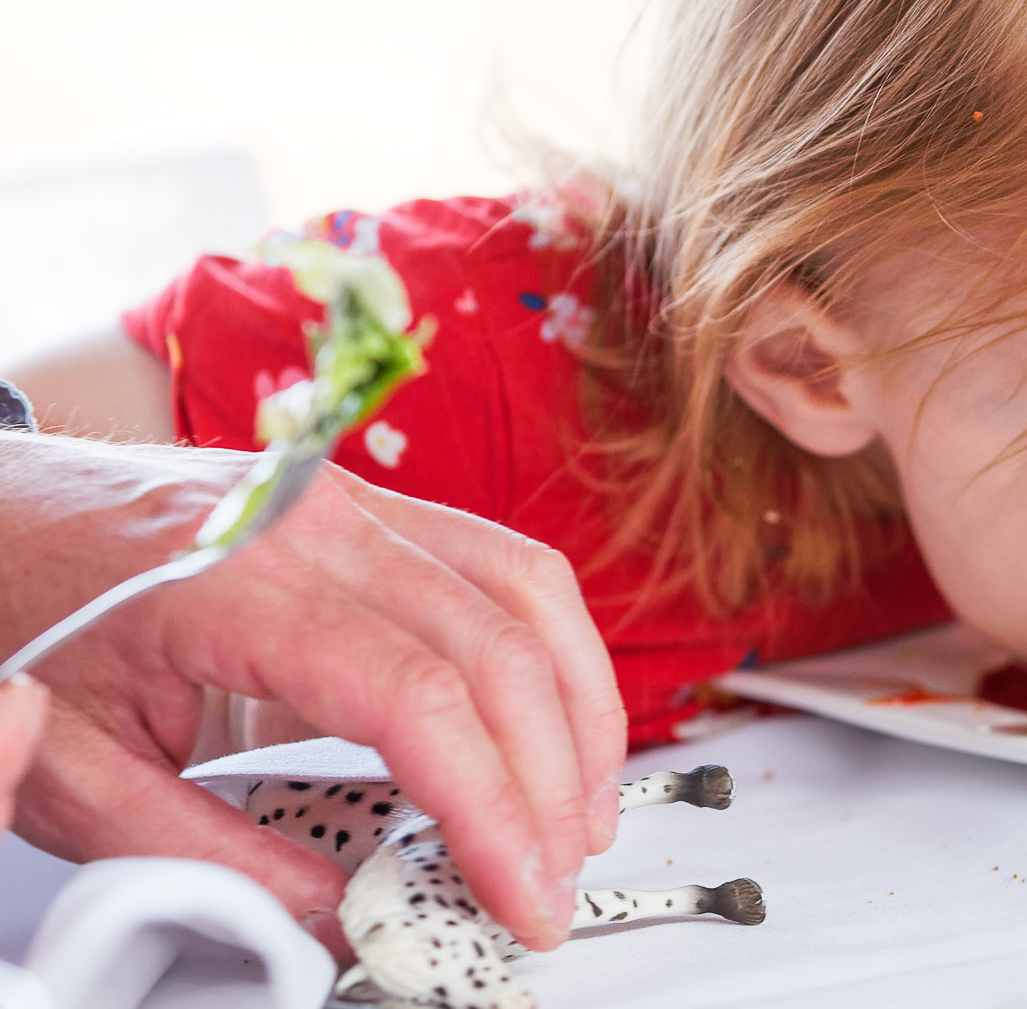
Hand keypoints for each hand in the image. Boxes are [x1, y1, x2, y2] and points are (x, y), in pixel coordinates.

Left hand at [0, 432, 626, 953]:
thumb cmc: (21, 614)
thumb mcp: (74, 771)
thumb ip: (205, 857)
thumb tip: (335, 914)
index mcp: (239, 581)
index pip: (420, 696)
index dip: (490, 807)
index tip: (518, 894)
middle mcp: (319, 522)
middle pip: (498, 646)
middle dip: (550, 781)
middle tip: (553, 883)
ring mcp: (356, 501)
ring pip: (528, 590)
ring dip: (578, 710)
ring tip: (582, 813)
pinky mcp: (374, 507)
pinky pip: (503, 564)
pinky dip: (551, 651)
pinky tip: (555, 723)